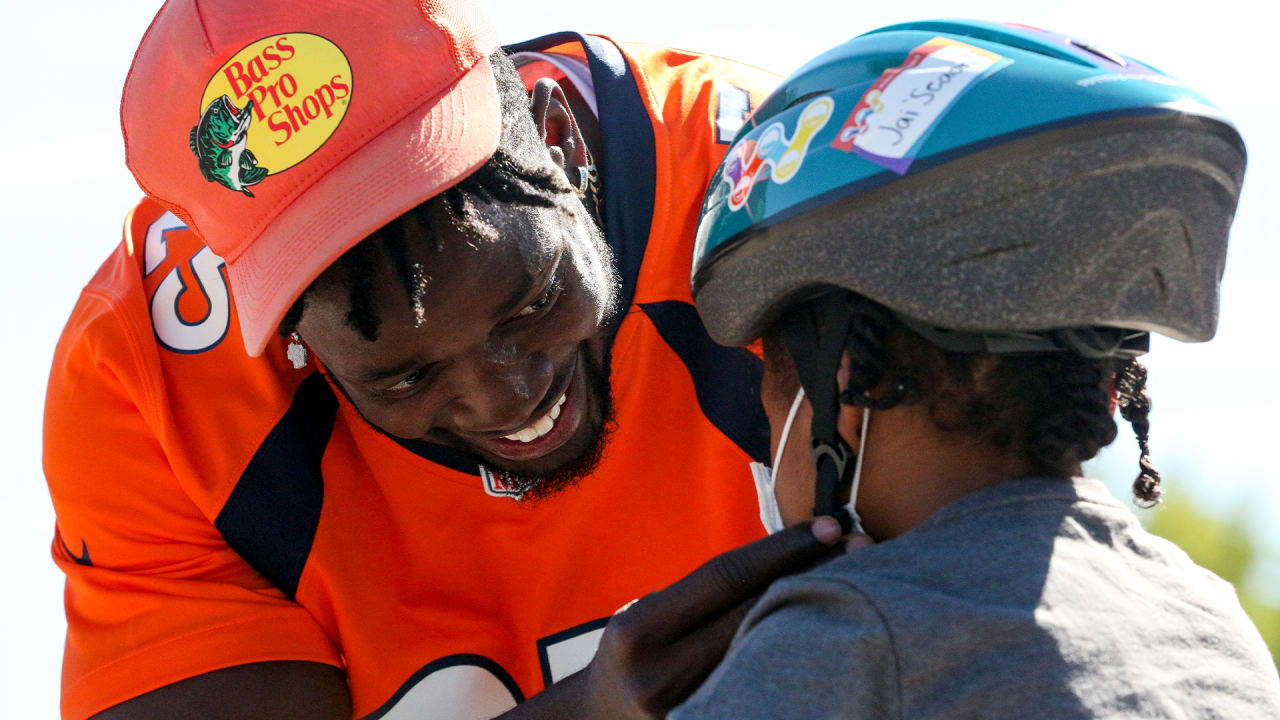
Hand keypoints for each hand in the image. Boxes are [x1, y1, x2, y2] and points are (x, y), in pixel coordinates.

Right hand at [573, 516, 846, 718]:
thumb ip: (704, 594)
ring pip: (768, 652)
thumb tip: (785, 557)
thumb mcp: (648, 613)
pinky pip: (766, 683)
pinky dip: (798, 653)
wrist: (603, 719)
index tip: (827, 527)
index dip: (781, 549)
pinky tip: (830, 632)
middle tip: (863, 547)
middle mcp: (663, 672)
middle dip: (813, 576)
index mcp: (641, 629)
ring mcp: (691, 708)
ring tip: (860, 585)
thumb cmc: (634, 653)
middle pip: (757, 614)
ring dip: (815, 615)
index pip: (726, 578)